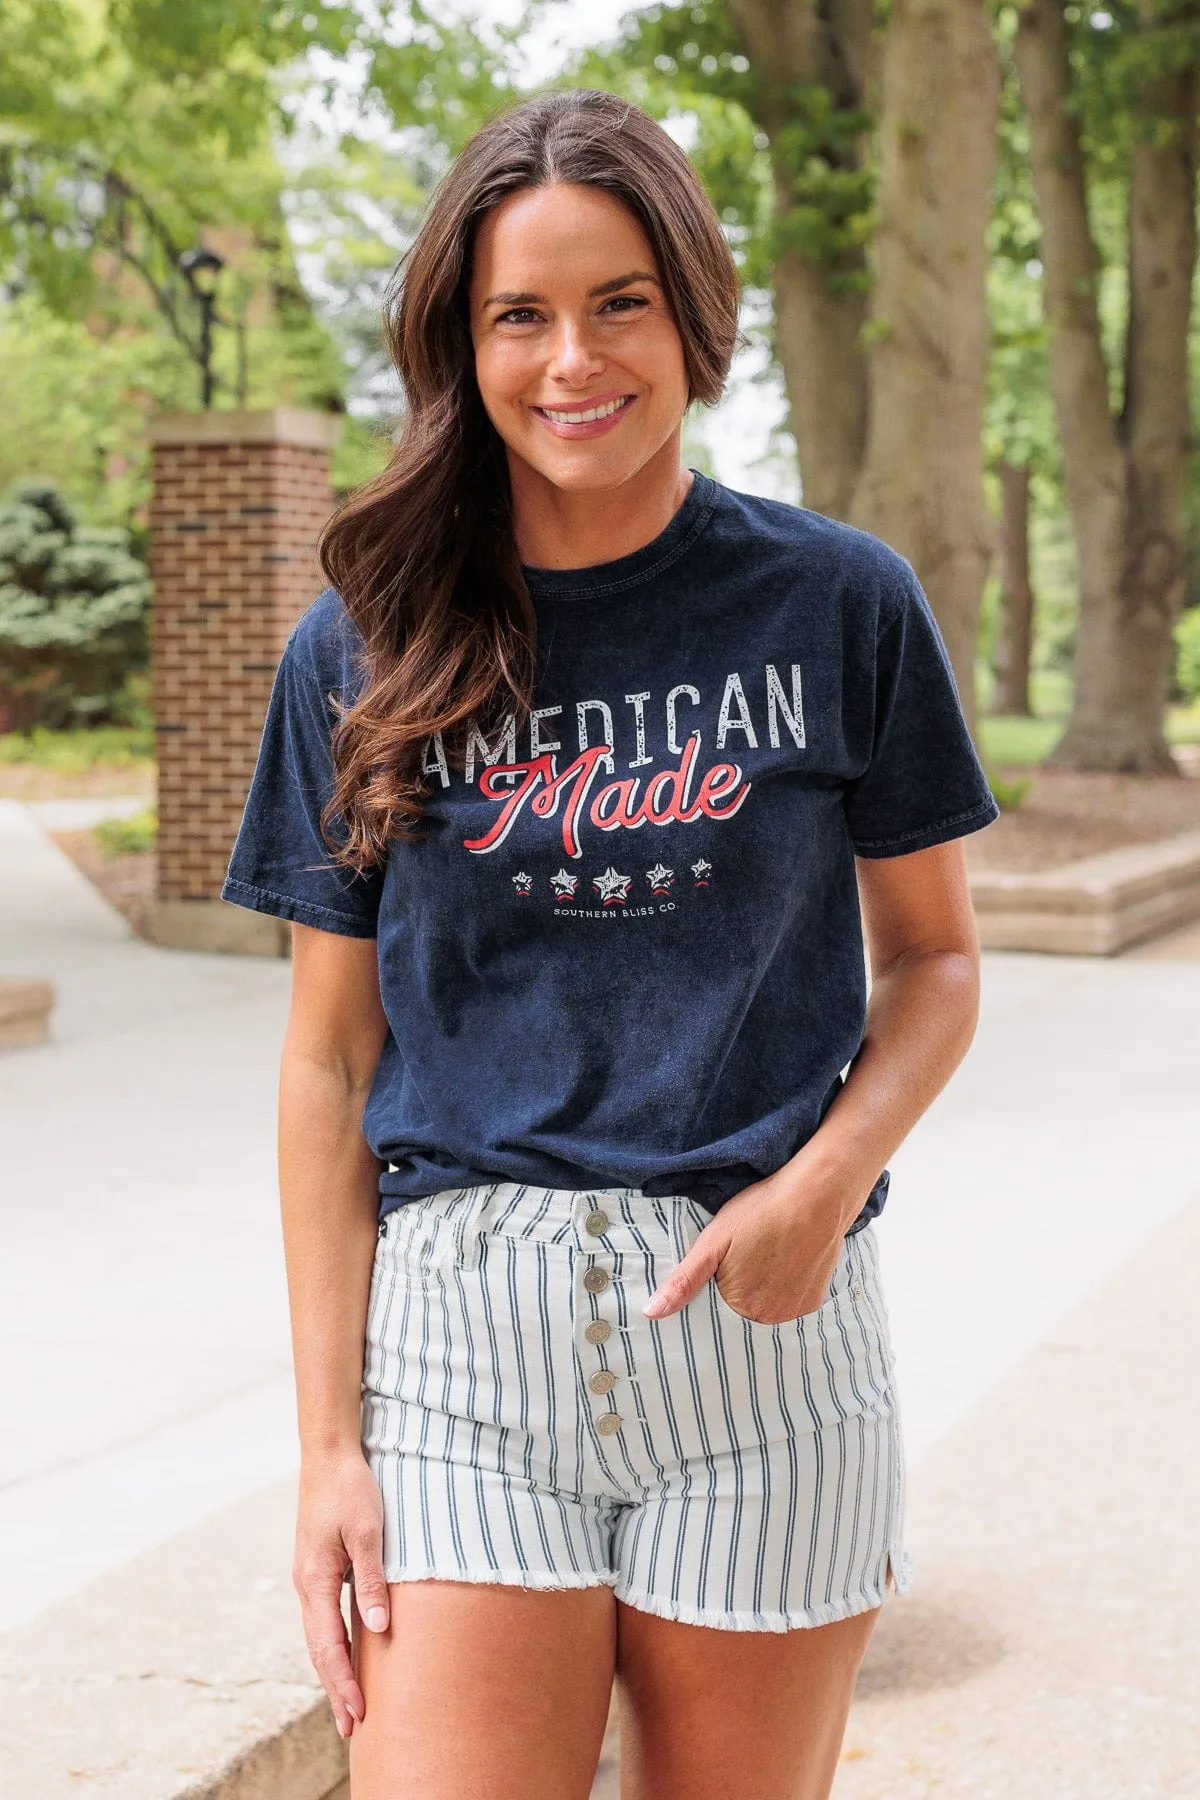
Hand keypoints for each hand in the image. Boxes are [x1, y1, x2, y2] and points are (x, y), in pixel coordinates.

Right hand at [293, 1448, 390, 1739]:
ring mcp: (310, 1577)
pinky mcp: (318, 1568)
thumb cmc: (351, 1488)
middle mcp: (307, 1584)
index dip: (343, 1683)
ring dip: (333, 1671)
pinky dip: (332, 1645)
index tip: (357, 1716)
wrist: (328, 1453)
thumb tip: (378, 1630)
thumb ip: (372, 1580)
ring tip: (349, 1704)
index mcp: (315, 1580)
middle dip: (335, 1689)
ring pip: (319, 1636)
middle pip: (319, 1649)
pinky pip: (323, 1618)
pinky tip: (345, 1656)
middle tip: (351, 1729)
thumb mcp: (367, 1531)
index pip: (328, 1645)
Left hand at [642, 1171, 851, 1323]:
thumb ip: (683, 1281)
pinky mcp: (814, 1300)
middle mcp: (770, 1318)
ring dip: (761, 1291)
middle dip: (736, 1292)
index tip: (716, 1271)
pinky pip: (789, 1303)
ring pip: (766, 1308)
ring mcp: (795, 1311)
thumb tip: (650, 1313)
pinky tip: (783, 1261)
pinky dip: (783, 1288)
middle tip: (742, 1257)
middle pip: (741, 1313)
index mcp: (740, 1307)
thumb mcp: (712, 1242)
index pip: (714, 1314)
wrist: (817, 1195)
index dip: (711, 1293)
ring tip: (763, 1257)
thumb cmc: (761, 1212)